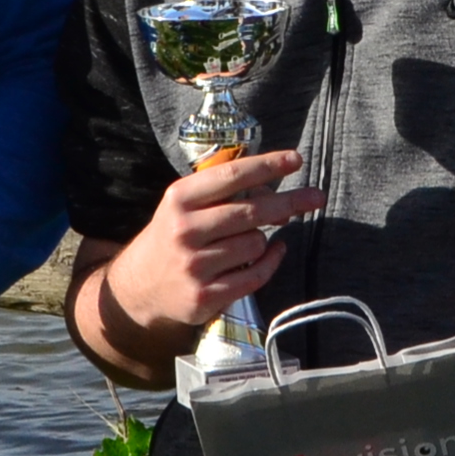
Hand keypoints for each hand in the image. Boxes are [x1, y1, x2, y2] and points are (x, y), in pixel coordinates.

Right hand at [96, 151, 316, 358]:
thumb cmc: (174, 236)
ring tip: (247, 240)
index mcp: (180, 199)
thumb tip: (283, 200)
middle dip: (290, 202)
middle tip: (316, 197)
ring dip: (262, 240)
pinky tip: (273, 252)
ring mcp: (194, 266)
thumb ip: (227, 195)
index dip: (268, 166)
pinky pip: (255, 275)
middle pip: (252, 211)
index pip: (232, 176)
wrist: (138, 286)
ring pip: (255, 244)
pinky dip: (270, 262)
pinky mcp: (205, 296)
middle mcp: (184, 230)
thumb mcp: (186, 205)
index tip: (295, 159)